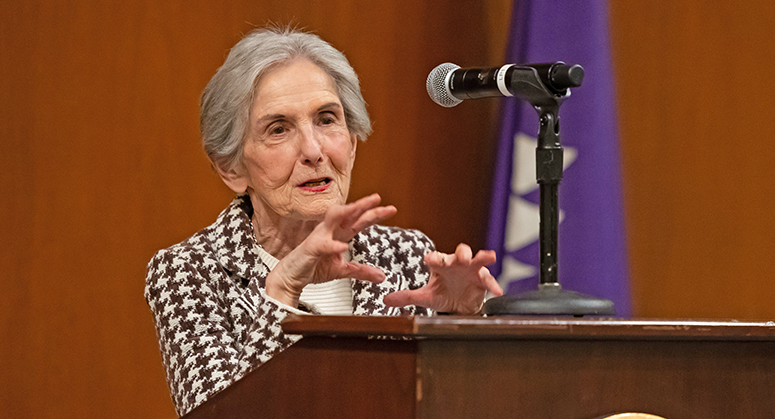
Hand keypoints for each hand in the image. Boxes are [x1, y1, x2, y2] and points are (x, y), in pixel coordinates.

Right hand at [266, 194, 396, 307]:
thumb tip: (381, 276)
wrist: (291, 277)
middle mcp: (330, 231)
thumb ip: (361, 271)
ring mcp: (319, 238)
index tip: (391, 209)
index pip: (359, 220)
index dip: (374, 214)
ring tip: (359, 208)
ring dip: (346, 212)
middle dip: (363, 205)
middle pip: (349, 213)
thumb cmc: (313, 267)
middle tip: (378, 198)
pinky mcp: (310, 249)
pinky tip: (342, 247)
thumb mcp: (342, 270)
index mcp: (339, 234)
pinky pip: (322, 245)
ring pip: (332, 219)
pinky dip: (332, 246)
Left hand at [383, 243, 502, 314]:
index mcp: (441, 264)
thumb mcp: (425, 297)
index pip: (436, 258)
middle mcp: (457, 263)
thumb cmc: (442, 294)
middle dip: (462, 253)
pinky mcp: (482, 280)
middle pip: (461, 252)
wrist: (459, 304)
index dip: (434, 258)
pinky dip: (493, 284)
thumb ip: (407, 297)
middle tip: (463, 257)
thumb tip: (386, 299)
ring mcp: (471, 270)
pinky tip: (496, 291)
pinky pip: (488, 280)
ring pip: (478, 259)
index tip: (430, 260)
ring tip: (489, 256)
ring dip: (482, 257)